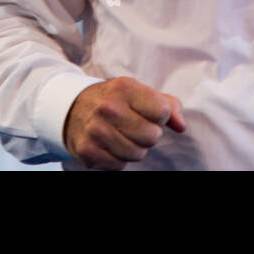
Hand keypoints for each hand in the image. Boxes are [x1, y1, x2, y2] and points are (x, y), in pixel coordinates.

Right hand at [62, 76, 186, 168]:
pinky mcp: (88, 151)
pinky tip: (110, 144)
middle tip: (135, 126)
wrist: (72, 109)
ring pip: (137, 154)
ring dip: (134, 148)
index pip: (162, 111)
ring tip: (122, 135)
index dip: (160, 116)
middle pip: (151, 136)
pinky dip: (118, 158)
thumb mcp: (140, 93)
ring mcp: (96, 130)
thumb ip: (168, 105)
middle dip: (149, 135)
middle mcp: (108, 107)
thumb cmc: (115, 101)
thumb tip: (181, 126)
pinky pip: (119, 165)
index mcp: (124, 88)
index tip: (149, 113)